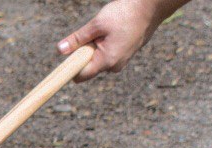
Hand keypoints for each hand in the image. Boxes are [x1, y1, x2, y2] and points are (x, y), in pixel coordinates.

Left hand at [58, 0, 173, 81]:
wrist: (151, 7)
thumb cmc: (125, 14)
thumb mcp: (97, 24)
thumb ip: (78, 39)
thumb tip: (60, 50)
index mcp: (107, 61)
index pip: (81, 76)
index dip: (70, 69)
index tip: (65, 58)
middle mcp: (115, 66)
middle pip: (89, 67)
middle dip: (84, 54)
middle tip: (92, 35)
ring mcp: (121, 61)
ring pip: (99, 59)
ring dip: (95, 48)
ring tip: (106, 31)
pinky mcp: (125, 55)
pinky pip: (108, 54)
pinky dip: (104, 45)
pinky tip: (113, 31)